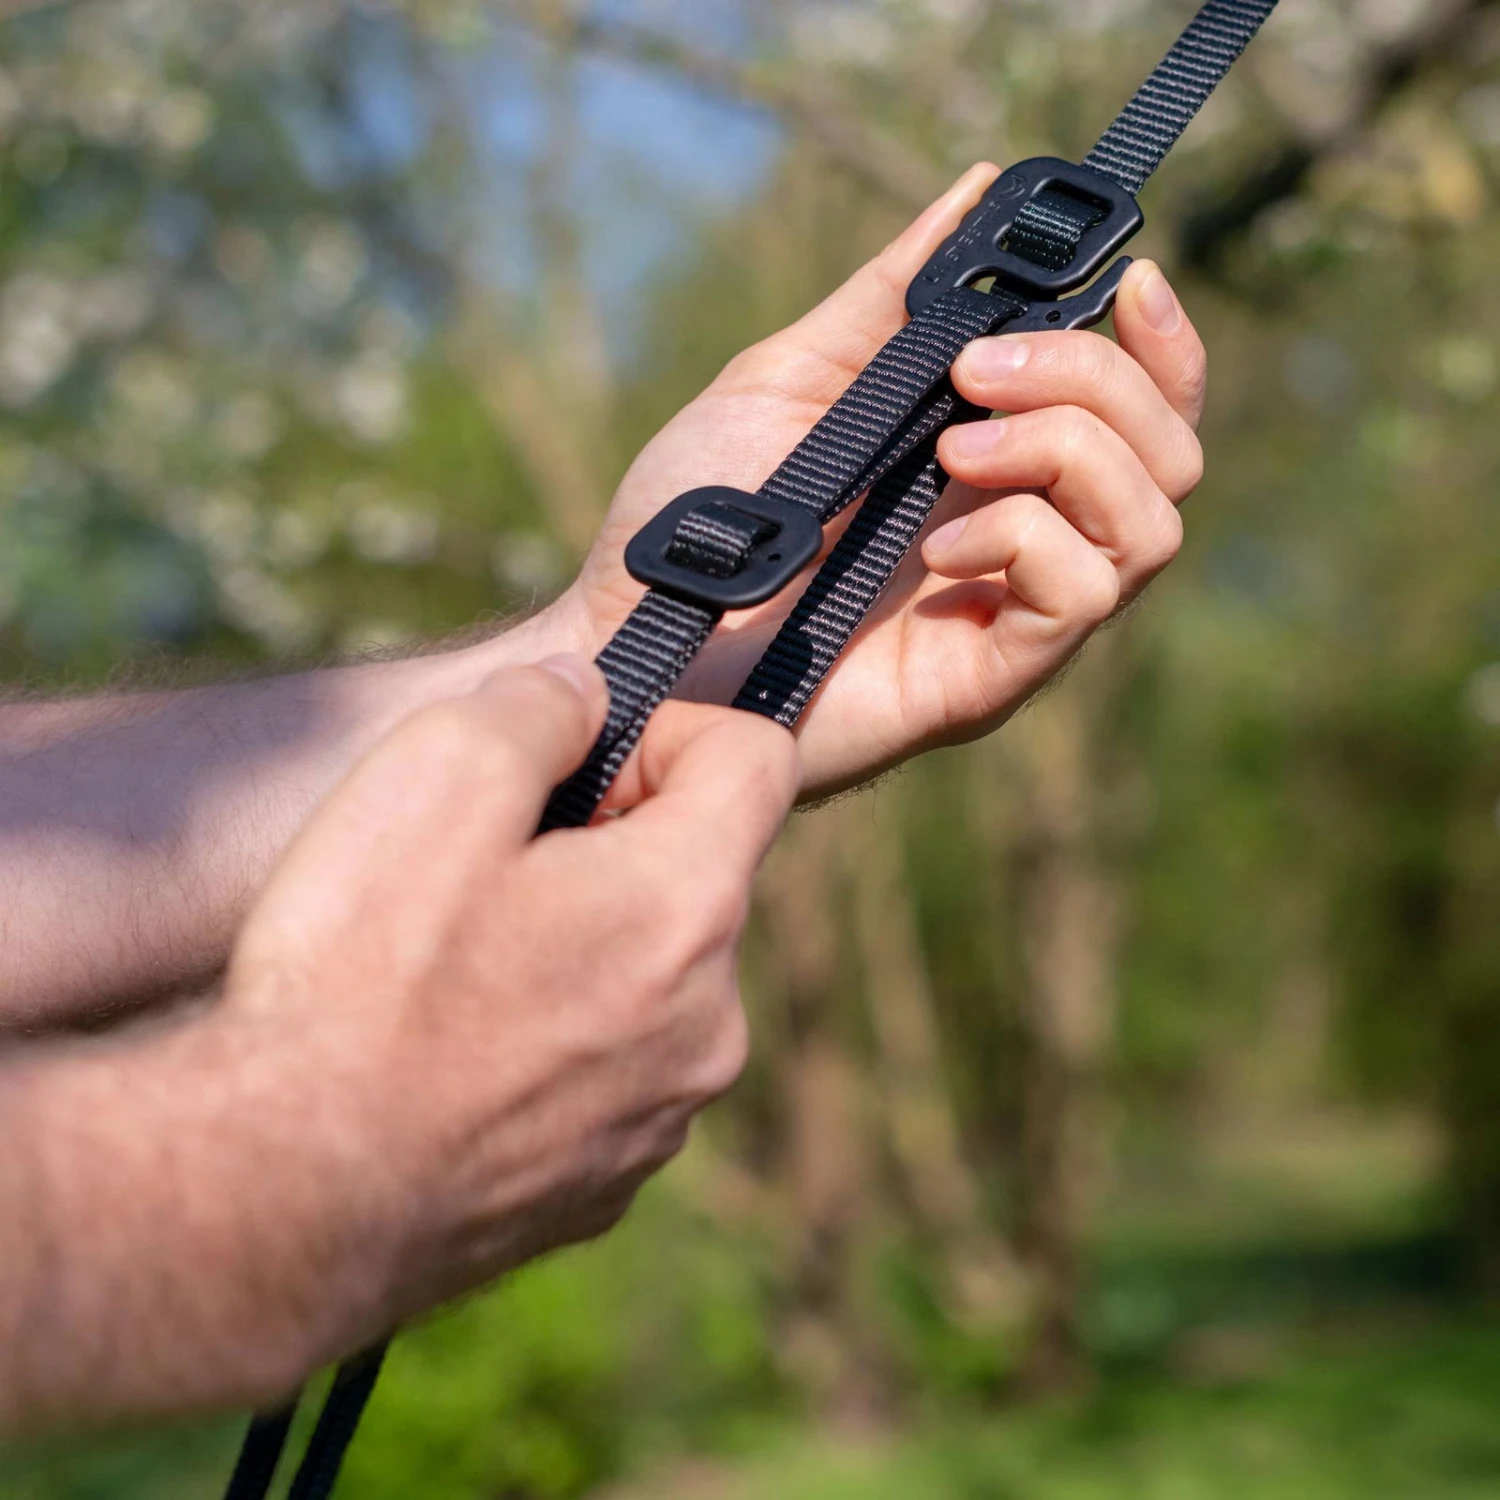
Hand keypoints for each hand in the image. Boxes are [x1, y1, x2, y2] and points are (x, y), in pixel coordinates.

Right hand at [222, 657, 796, 1367]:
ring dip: (588, 945)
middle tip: (496, 862)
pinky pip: (614, 1070)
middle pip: (702, 874)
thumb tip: (583, 698)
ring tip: (461, 965)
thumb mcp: (435, 772)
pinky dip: (561, 1039)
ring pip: (656, 979)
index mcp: (688, 905)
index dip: (672, 730)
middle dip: (619, 843)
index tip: (586, 758)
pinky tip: (458, 1050)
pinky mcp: (608, 1183)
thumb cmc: (357, 981)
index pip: (756, 759)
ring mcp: (664, 1114)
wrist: (283, 1197)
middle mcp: (711, 1020)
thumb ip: (538, 707)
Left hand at [554, 164, 1206, 796]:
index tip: (1131, 280)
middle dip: (1096, 380)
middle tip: (977, 374)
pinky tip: (940, 543)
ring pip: (1150, 527)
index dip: (1163, 348)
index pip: (1141, 413)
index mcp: (991, 466)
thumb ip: (891, 299)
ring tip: (953, 449)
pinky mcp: (988, 679)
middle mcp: (1022, 536)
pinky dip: (1025, 540)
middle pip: (1168, 454)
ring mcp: (1011, 611)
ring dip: (1069, 452)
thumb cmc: (699, 511)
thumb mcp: (793, 378)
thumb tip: (981, 190)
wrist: (634, 632)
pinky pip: (1082, 597)